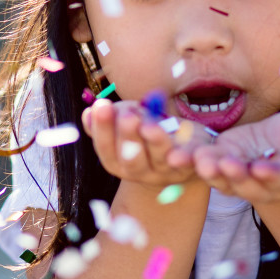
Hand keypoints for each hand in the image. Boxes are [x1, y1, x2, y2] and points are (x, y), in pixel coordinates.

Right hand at [82, 98, 208, 188]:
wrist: (176, 158)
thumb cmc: (143, 137)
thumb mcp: (122, 129)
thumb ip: (105, 123)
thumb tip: (89, 113)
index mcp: (118, 163)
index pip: (105, 149)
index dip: (102, 129)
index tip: (99, 106)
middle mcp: (140, 172)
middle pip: (131, 161)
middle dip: (127, 136)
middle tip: (126, 115)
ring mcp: (165, 172)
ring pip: (160, 159)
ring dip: (154, 141)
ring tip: (149, 123)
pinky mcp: (190, 168)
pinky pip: (188, 162)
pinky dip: (183, 157)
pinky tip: (179, 151)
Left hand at [193, 110, 279, 203]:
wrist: (279, 147)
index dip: (272, 175)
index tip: (261, 169)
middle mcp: (261, 185)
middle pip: (247, 184)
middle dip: (236, 175)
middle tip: (225, 166)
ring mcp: (237, 178)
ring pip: (222, 179)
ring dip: (211, 172)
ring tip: (200, 162)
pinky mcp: (219, 165)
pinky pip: (205, 166)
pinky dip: (192, 162)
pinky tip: (178, 156)